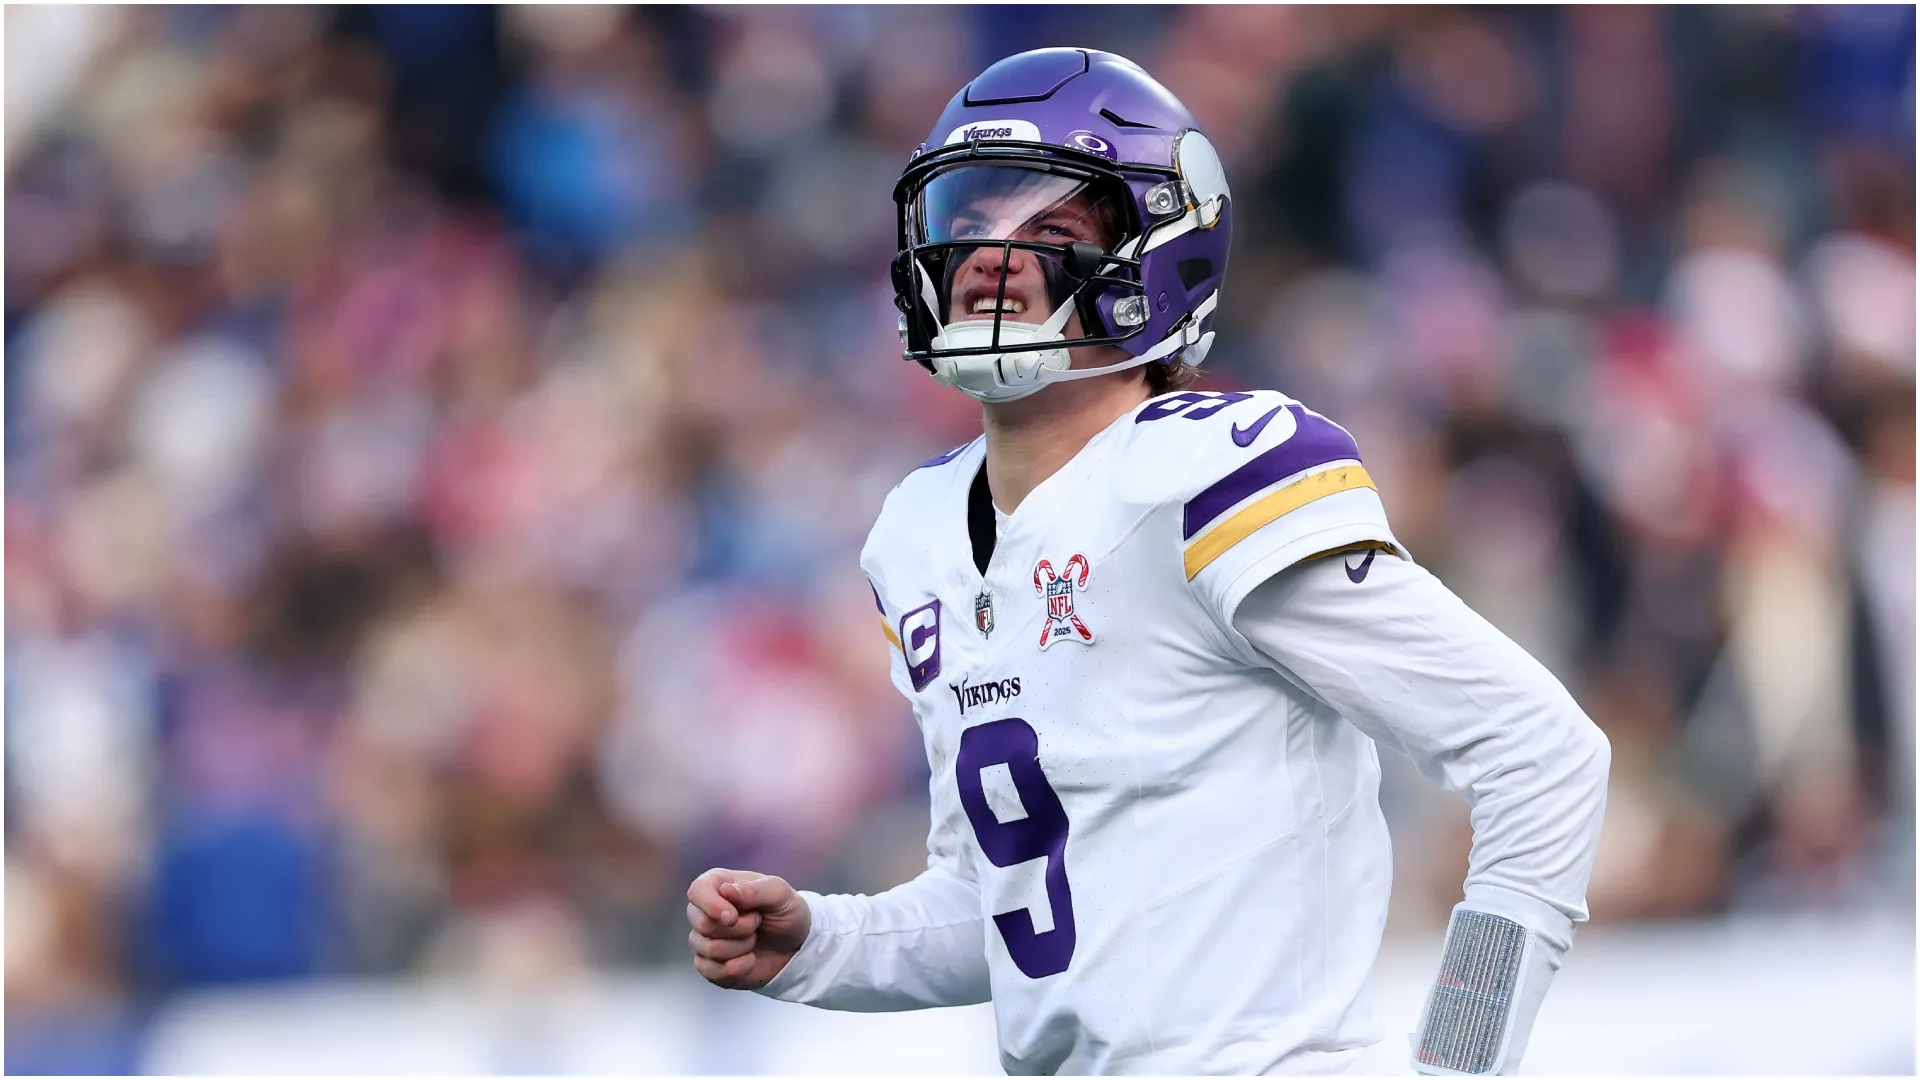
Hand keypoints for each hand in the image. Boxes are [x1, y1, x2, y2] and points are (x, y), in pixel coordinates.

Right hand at [686, 867, 811, 989]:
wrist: (795, 946)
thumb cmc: (785, 912)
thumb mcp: (780, 894)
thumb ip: (754, 890)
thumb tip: (726, 890)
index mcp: (717, 884)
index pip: (697, 891)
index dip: (713, 906)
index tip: (733, 916)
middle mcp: (704, 911)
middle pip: (703, 924)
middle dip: (739, 929)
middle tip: (757, 923)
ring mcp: (703, 939)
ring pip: (709, 949)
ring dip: (741, 947)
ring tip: (754, 938)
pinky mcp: (708, 965)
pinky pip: (709, 971)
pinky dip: (737, 968)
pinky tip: (750, 960)